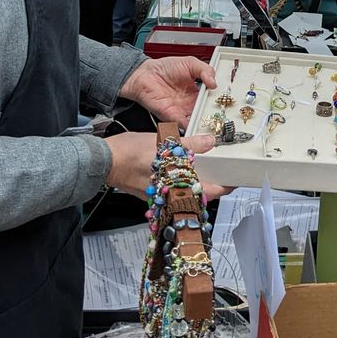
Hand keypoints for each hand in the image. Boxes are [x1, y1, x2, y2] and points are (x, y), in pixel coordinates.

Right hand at [104, 130, 227, 199]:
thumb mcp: (164, 143)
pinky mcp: (149, 190)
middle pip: (196, 195)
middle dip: (210, 185)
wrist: (103, 160)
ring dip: (194, 183)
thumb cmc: (129, 154)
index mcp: (174, 186)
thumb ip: (189, 144)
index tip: (234, 181)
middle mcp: (167, 195)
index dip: (224, 188)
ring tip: (204, 169)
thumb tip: (209, 142)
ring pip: (182, 192)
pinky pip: (169, 188)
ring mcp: (157, 194)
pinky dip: (178, 180)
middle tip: (222, 173)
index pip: (208, 193)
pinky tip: (180, 168)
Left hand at [120, 56, 216, 125]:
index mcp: (196, 91)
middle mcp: (190, 103)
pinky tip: (198, 126)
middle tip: (222, 118)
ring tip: (213, 125)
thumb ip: (205, 70)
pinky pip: (183, 125)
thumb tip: (214, 83)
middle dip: (214, 117)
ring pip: (196, 121)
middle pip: (205, 113)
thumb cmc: (164, 68)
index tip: (226, 104)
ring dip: (204, 124)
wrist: (145, 74)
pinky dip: (190, 127)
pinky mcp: (171, 116)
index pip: (211, 100)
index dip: (218, 102)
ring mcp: (181, 111)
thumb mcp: (190, 63)